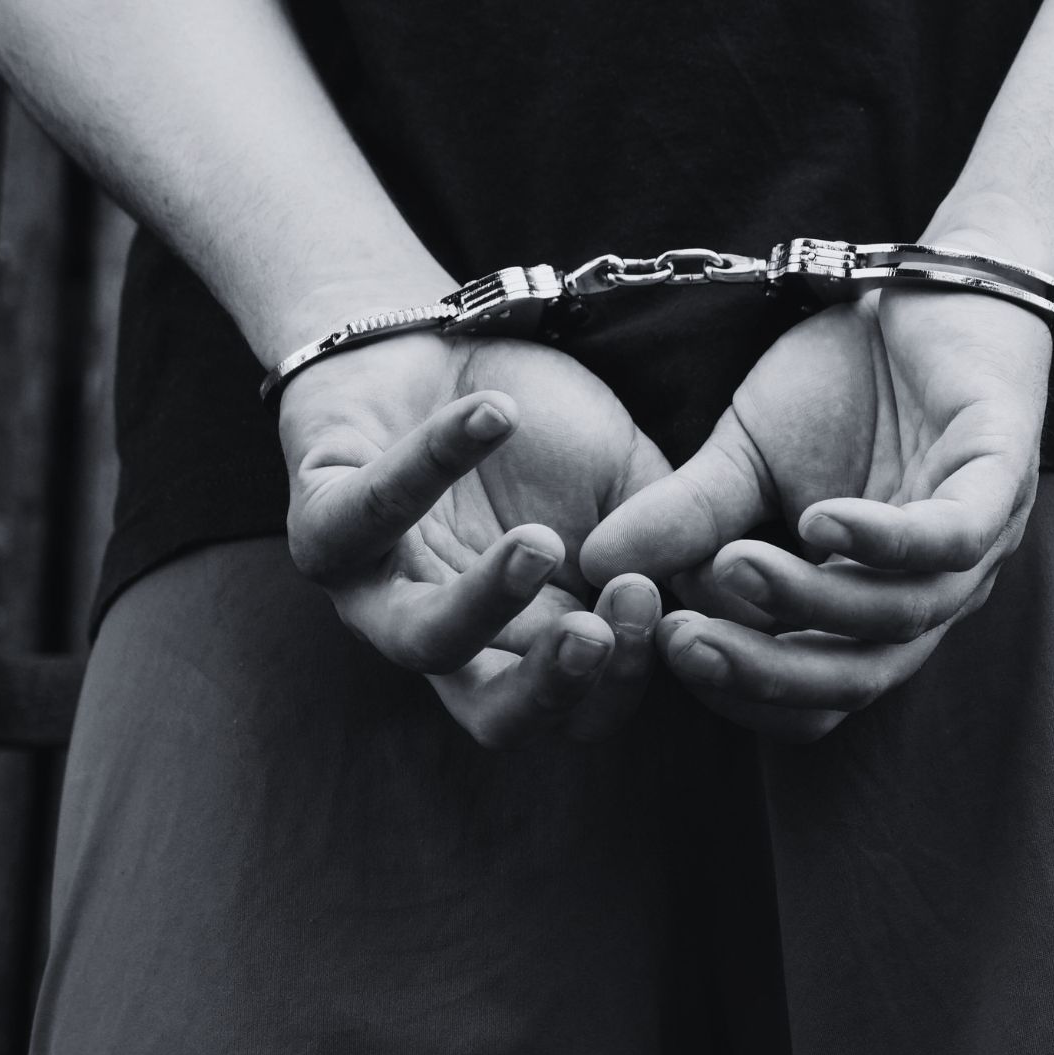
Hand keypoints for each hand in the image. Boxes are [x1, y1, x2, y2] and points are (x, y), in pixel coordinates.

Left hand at [279, 331, 671, 744]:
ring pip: (421, 640)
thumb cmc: (543, 423)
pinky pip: (366, 514)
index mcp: (531, 641)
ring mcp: (381, 591)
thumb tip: (733, 593)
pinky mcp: (320, 525)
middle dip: (551, 688)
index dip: (622, 676)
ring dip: (486, 602)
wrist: (441, 338)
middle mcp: (453, 639)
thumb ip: (677, 535)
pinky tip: (496, 417)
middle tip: (598, 633)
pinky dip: (432, 461)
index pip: (581, 709)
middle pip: (495, 716)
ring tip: (539, 544)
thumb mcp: (633, 480)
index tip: (658, 601)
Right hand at [581, 244, 1052, 740]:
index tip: (661, 646)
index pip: (812, 694)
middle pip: (855, 680)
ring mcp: (976, 542)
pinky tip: (817, 521)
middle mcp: (929, 594)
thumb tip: (592, 563)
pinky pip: (949, 538)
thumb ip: (685, 514)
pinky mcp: (1003, 477)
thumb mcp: (742, 452)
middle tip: (681, 642)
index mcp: (872, 606)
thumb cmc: (842, 379)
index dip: (740, 688)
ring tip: (732, 565)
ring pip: (897, 617)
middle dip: (764, 672)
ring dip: (808, 601)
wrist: (923, 284)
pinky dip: (882, 540)